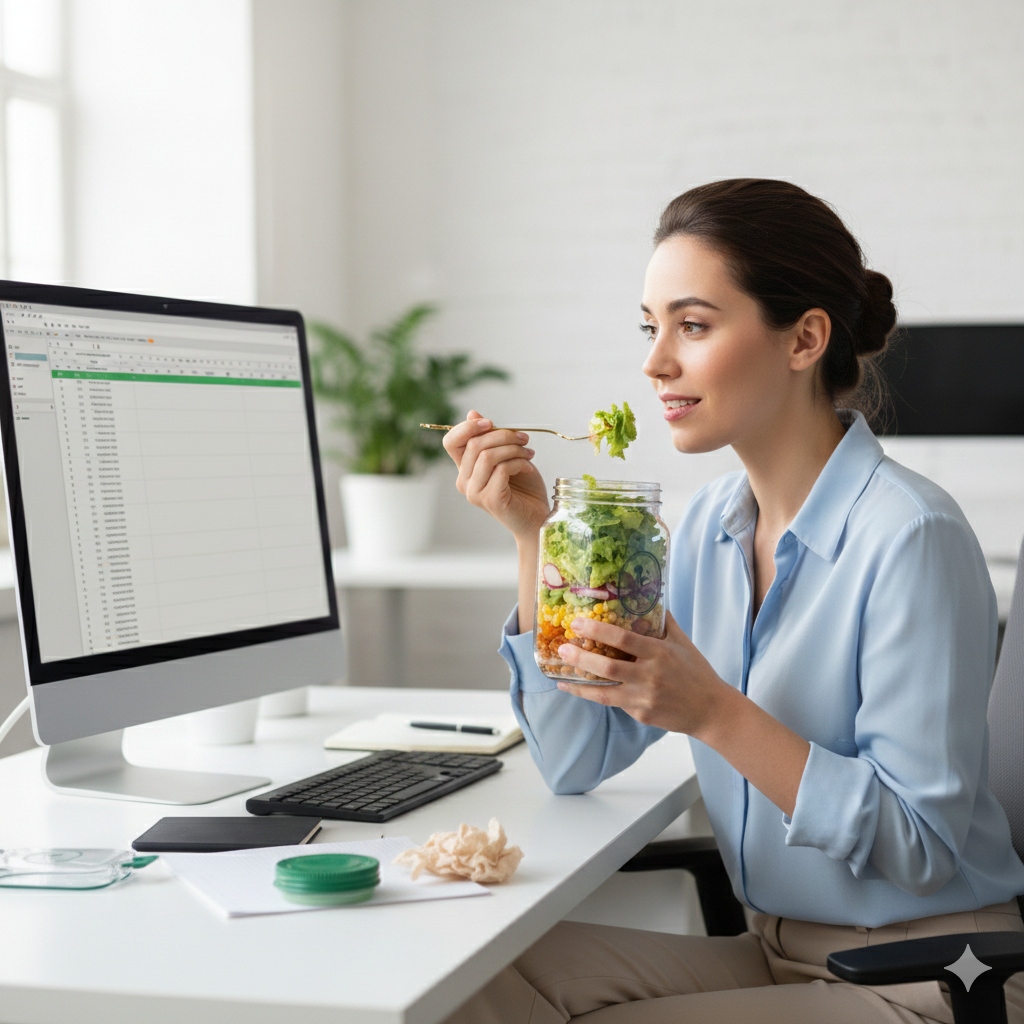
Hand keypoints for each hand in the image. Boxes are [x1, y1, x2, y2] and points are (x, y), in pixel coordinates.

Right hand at [442, 410, 549, 542]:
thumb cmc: (523, 487)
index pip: (451, 442)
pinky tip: (528, 467)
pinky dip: (518, 462)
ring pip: (487, 456)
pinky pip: (501, 469)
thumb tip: (472, 413)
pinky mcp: (490, 500)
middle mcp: (464, 482)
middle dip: (503, 435)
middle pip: (474, 444)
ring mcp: (475, 493)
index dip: (467, 427)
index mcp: (465, 469)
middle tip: (524, 439)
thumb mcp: (507, 455)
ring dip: (513, 449)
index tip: (491, 422)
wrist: (536, 517)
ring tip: (529, 454)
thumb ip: (490, 438)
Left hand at [555, 612, 728, 737]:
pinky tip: (578, 689)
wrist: (711, 710)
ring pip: (604, 692)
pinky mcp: (640, 715)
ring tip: (560, 675)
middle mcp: (649, 676)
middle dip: (581, 658)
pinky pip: (613, 703)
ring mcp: (643, 698)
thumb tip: (649, 598)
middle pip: (608, 667)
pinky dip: (594, 695)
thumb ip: (663, 622)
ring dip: (579, 683)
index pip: (623, 639)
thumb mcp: (682, 642)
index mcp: (659, 653)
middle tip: (562, 648)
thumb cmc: (696, 672)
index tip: (578, 623)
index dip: (598, 630)